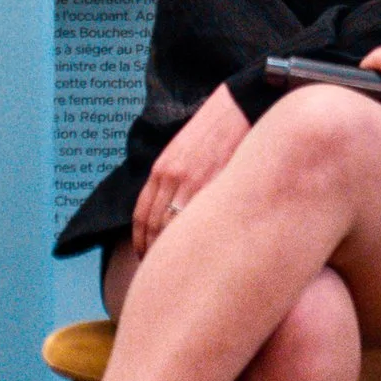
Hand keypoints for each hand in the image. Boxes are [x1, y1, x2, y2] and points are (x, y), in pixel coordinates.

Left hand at [130, 82, 251, 255]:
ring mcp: (195, 183)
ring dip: (173, 252)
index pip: (141, 216)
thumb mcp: (183, 149)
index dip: (140, 241)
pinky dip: (197, 241)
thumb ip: (172, 177)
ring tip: (181, 271)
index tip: (144, 257)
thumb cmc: (215, 130)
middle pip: (154, 227)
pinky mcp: (217, 185)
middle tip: (160, 272)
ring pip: (175, 230)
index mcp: (161, 169)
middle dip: (154, 253)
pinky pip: (200, 221)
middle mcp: (172, 178)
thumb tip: (169, 208)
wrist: (240, 107)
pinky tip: (203, 253)